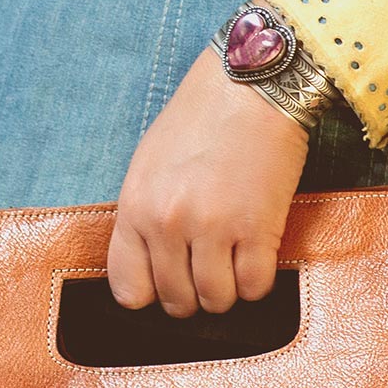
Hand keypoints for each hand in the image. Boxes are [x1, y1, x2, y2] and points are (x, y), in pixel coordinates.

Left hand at [108, 0, 309, 317]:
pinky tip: (257, 257)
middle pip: (177, 301)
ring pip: (217, 300)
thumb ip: (144, 218)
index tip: (168, 284)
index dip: (150, 295)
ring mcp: (213, 228)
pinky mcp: (258, 228)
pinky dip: (258, 282)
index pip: (129, 289)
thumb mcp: (148, 165)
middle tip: (208, 272)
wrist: (252, 85)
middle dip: (194, 296)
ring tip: (234, 265)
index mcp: (135, 207)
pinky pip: (254, 287)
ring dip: (228, 292)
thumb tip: (152, 270)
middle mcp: (168, 223)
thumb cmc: (200, 120)